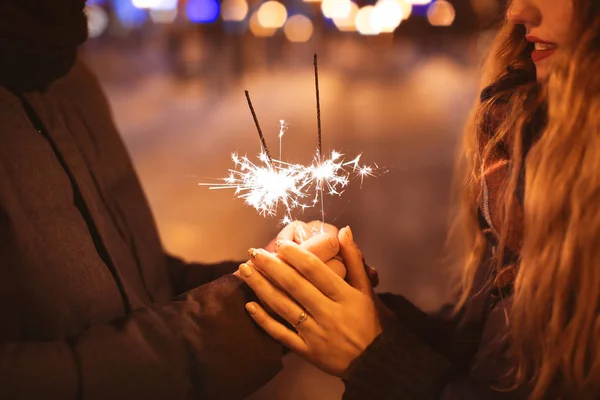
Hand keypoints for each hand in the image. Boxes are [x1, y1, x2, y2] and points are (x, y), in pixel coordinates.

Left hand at [238, 226, 382, 377]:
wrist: (378, 362)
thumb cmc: (372, 321)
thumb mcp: (367, 289)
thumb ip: (353, 259)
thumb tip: (344, 231)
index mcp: (344, 296)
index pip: (315, 270)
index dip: (295, 254)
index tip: (280, 244)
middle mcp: (328, 313)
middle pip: (294, 286)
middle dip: (271, 267)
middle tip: (253, 252)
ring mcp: (316, 334)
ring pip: (283, 307)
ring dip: (261, 287)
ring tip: (245, 271)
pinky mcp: (307, 351)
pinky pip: (281, 334)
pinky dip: (264, 320)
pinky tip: (249, 305)